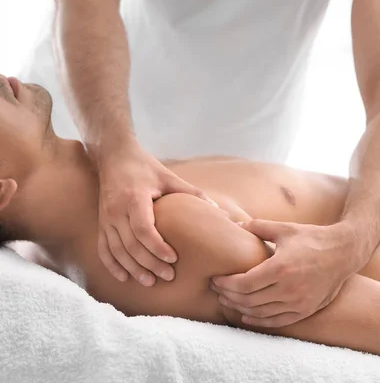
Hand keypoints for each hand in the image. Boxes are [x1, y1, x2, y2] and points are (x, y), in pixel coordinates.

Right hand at [96, 142, 215, 285]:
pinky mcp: (101, 222)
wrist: (114, 157)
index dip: (157, 247)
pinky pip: (104, 249)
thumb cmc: (146, 168)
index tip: (173, 259)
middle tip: (168, 276)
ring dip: (133, 268)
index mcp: (134, 198)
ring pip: (117, 250)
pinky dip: (112, 265)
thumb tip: (220, 211)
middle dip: (149, 263)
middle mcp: (116, 210)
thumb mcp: (170, 177)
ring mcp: (106, 218)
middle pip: (131, 245)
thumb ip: (193, 193)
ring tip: (150, 282)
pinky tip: (125, 278)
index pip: (143, 229)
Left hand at [211, 220, 361, 327]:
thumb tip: (234, 223)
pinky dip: (259, 321)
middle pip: (249, 300)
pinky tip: (247, 315)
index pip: (244, 283)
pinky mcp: (305, 310)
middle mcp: (289, 289)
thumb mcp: (285, 228)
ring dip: (240, 308)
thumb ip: (258, 226)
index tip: (216, 279)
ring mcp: (298, 302)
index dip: (226, 284)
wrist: (344, 252)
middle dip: (228, 296)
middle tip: (217, 290)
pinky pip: (277, 321)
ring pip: (260, 313)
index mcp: (281, 267)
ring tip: (228, 301)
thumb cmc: (313, 238)